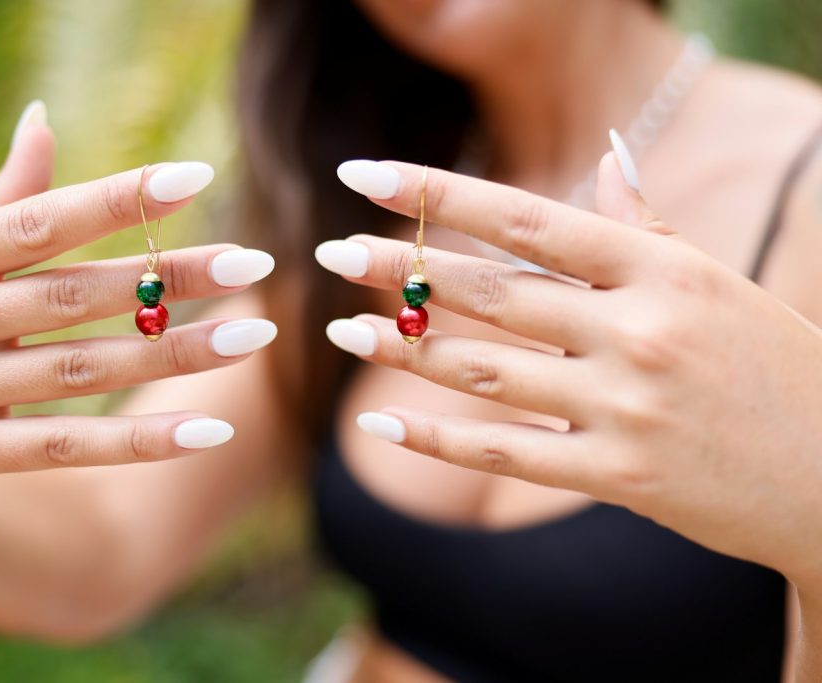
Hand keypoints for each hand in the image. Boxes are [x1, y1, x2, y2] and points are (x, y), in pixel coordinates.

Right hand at [0, 105, 276, 514]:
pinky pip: (60, 446)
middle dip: (167, 276)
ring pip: (78, 369)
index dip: (116, 198)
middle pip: (73, 295)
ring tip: (249, 334)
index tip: (195, 178)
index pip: (37, 222)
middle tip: (252, 260)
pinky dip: (137, 442)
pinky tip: (207, 431)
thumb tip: (45, 120)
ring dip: (171, 353)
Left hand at [318, 155, 821, 593]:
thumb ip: (646, 223)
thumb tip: (610, 151)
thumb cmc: (771, 364)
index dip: (438, 196)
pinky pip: (506, 454)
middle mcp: (640, 329)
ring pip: (488, 370)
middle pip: (493, 292)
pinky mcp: (619, 474)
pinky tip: (379, 424)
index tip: (365, 178)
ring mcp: (627, 404)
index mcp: (662, 268)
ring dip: (404, 349)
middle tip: (330, 253)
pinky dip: (437, 439)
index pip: (527, 219)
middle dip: (401, 270)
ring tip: (341, 330)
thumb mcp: (713, 280)